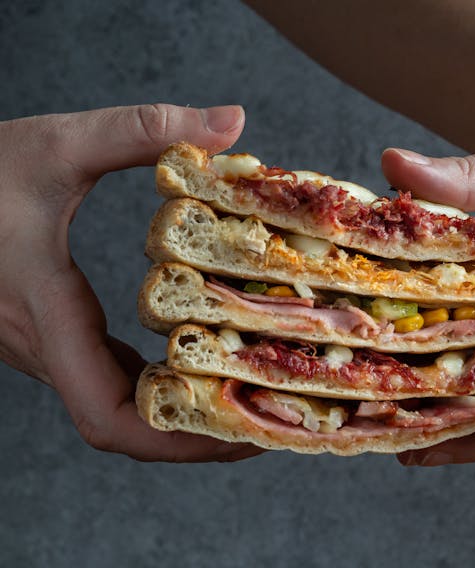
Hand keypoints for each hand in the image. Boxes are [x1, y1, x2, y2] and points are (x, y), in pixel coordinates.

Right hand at [0, 104, 263, 460]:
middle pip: (124, 428)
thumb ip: (143, 129)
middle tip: (264, 424)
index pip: (107, 414)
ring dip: (177, 418)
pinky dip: (153, 387)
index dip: (176, 440)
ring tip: (244, 402)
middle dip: (195, 438)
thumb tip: (232, 120)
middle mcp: (45, 347)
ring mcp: (43, 347)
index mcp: (47, 314)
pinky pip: (105, 380)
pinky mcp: (48, 335)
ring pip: (114, 409)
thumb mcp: (57, 142)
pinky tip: (191, 367)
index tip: (240, 433)